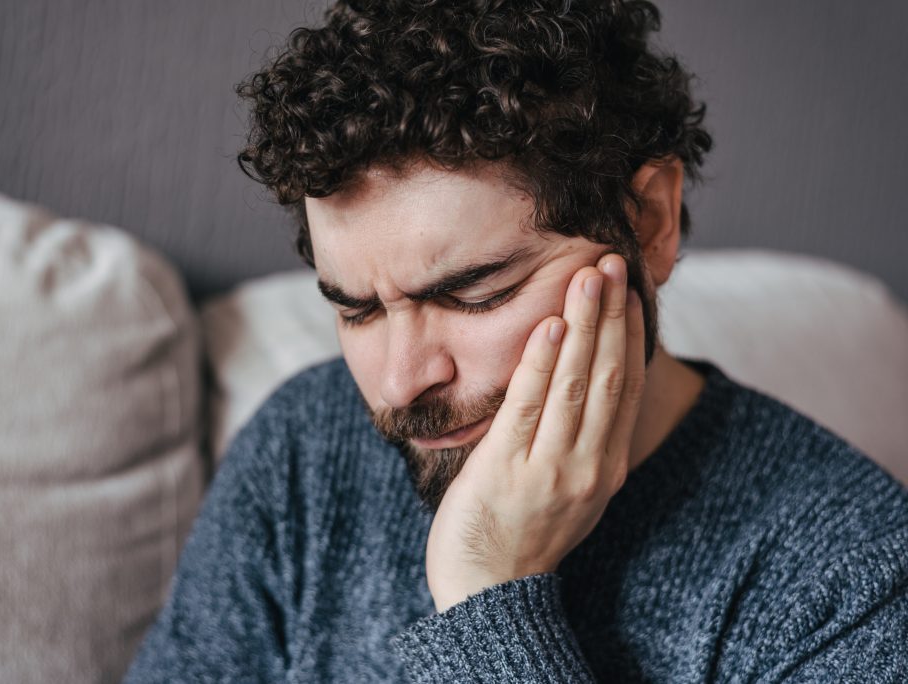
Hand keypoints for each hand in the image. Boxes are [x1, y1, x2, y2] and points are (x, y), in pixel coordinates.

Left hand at [425, 253, 645, 611]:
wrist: (487, 594)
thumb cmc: (520, 533)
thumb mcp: (566, 489)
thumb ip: (577, 439)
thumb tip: (578, 382)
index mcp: (604, 467)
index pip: (627, 388)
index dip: (630, 335)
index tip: (629, 289)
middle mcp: (587, 466)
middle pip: (608, 377)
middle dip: (611, 316)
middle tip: (611, 261)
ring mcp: (549, 470)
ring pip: (576, 385)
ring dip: (583, 327)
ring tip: (587, 277)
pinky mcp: (507, 471)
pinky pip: (528, 408)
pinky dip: (541, 364)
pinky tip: (547, 325)